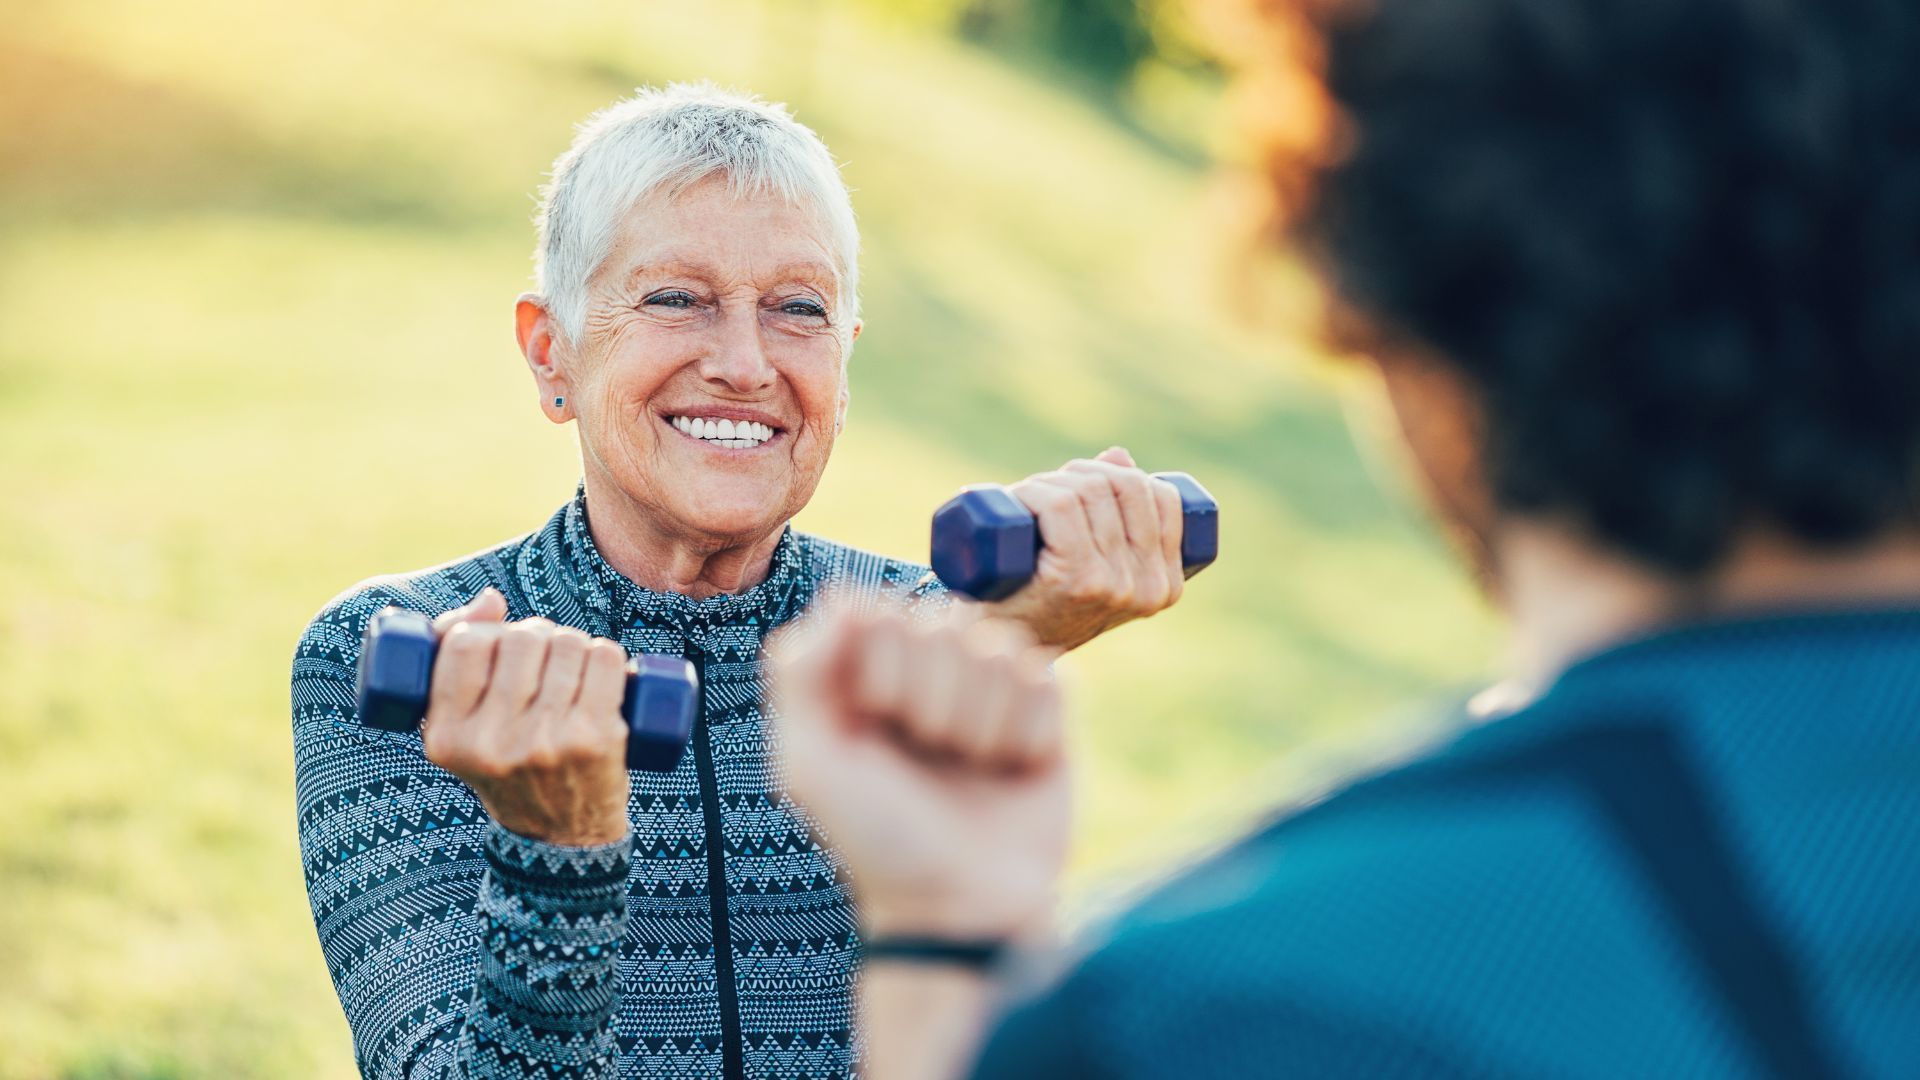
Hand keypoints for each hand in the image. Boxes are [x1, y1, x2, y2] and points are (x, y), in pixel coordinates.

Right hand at [419, 588, 633, 846]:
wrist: (561, 838)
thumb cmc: (509, 767)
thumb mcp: (462, 729)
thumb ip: (455, 660)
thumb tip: (491, 599)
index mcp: (447, 738)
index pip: (466, 644)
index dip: (488, 631)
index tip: (500, 648)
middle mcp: (493, 743)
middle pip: (521, 638)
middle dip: (538, 636)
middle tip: (545, 662)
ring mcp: (546, 741)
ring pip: (566, 642)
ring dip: (574, 645)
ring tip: (571, 672)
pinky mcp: (594, 739)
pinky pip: (605, 658)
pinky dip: (607, 655)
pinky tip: (602, 673)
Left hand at [772, 602, 1069, 938]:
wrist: (964, 907)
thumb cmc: (879, 839)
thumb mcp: (810, 763)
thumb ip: (801, 673)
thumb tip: (847, 598)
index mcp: (867, 673)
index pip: (880, 611)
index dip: (882, 670)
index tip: (872, 727)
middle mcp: (930, 671)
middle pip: (945, 622)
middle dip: (933, 701)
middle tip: (926, 757)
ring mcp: (991, 688)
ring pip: (998, 648)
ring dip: (981, 722)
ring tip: (970, 768)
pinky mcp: (1047, 711)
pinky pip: (1048, 676)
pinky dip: (1028, 731)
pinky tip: (1012, 767)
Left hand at [977, 446, 1186, 652]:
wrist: (998, 648)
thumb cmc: (1043, 600)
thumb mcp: (1095, 564)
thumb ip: (1117, 516)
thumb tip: (1119, 456)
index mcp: (1166, 584)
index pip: (1163, 498)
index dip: (1120, 475)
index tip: (1081, 485)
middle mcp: (1148, 587)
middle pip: (1125, 487)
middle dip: (1081, 473)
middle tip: (1044, 492)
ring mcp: (1112, 584)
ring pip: (1088, 492)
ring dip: (1048, 481)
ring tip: (1024, 500)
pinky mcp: (1073, 579)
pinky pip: (1060, 507)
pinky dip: (1035, 491)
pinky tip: (1019, 499)